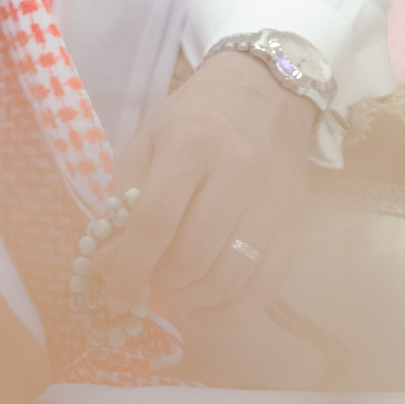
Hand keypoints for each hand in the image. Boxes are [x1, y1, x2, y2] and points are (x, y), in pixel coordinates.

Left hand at [99, 51, 313, 327]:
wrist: (265, 91)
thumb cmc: (195, 118)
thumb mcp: (148, 141)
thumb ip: (125, 201)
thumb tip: (109, 264)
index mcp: (190, 144)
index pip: (155, 222)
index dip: (130, 269)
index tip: (113, 297)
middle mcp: (236, 171)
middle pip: (192, 255)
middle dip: (161, 282)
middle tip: (149, 281)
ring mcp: (272, 199)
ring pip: (229, 277)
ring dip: (194, 299)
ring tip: (177, 292)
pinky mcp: (296, 221)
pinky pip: (266, 286)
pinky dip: (232, 312)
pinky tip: (207, 312)